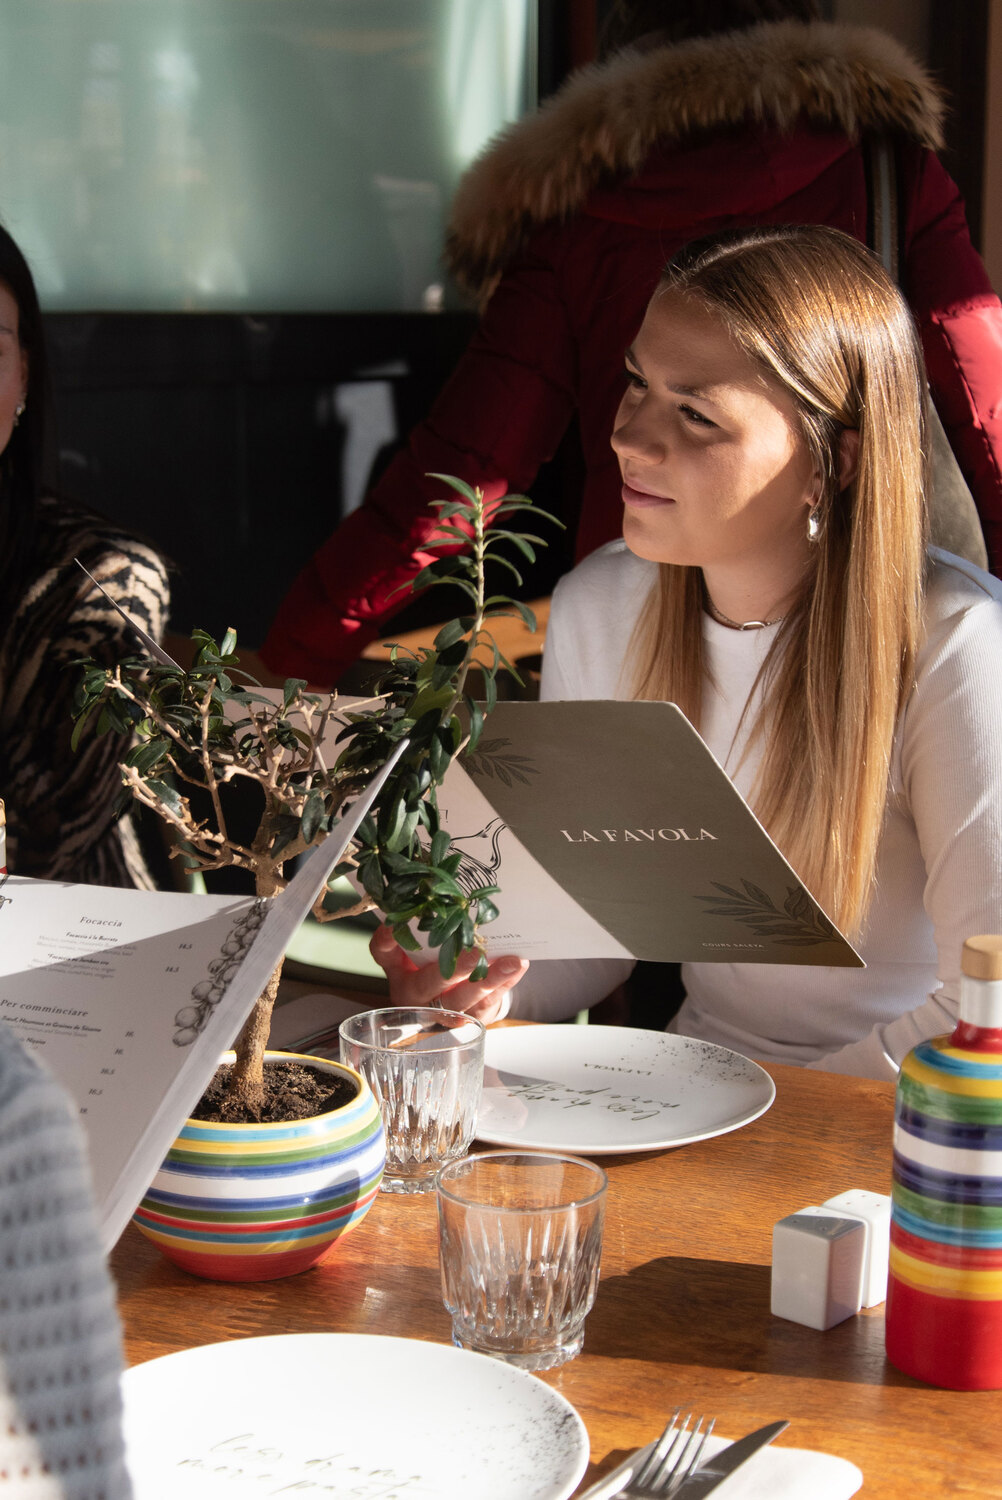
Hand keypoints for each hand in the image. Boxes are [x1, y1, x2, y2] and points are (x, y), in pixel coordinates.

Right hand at [369, 926, 528, 1024]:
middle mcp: (419, 998)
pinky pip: (490, 1001)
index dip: (387, 942)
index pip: (386, 956)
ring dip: (491, 979)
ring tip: (511, 961)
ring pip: (468, 998)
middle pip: (432, 984)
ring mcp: (447, 1012)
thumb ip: (408, 934)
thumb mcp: (410, 954)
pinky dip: (506, 983)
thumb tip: (412, 907)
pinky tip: (517, 967)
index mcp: (400, 976)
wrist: (448, 1004)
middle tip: (474, 953)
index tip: (393, 925)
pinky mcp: (473, 1018)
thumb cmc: (428, 970)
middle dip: (455, 969)